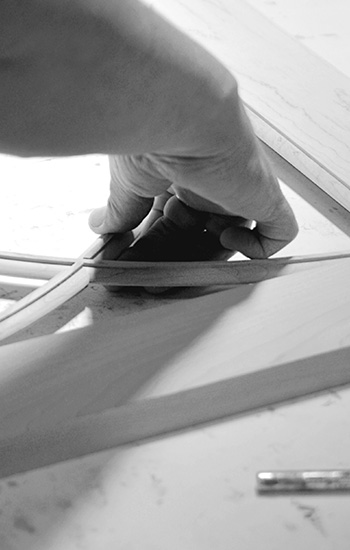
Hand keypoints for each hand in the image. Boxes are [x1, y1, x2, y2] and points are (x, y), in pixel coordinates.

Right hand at [89, 90, 297, 261]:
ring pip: (226, 241)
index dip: (151, 245)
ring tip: (165, 277)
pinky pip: (276, 234)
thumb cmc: (152, 136)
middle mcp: (211, 184)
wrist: (178, 113)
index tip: (128, 263)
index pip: (170, 222)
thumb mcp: (128, 183)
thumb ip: (120, 210)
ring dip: (196, 262)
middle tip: (145, 281)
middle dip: (167, 260)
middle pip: (194, 236)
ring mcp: (240, 192)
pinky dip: (254, 249)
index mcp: (182, 176)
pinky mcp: (265, 197)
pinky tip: (223, 238)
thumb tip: (99, 226)